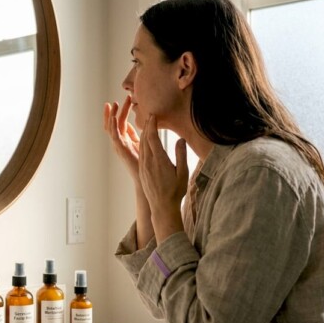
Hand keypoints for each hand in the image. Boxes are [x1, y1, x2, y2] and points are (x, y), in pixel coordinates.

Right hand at [103, 95, 140, 183]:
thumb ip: (145, 134)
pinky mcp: (121, 150)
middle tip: (118, 99)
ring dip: (111, 115)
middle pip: (114, 123)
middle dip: (116, 111)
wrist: (147, 179)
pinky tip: (113, 117)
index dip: (123, 111)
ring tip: (113, 104)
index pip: (122, 122)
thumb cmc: (148, 165)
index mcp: (127, 141)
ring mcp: (119, 146)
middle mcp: (121, 143)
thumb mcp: (146, 145)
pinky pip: (114, 136)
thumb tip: (149, 123)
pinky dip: (112, 126)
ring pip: (111, 128)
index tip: (128, 98)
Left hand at [138, 114, 188, 242]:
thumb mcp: (182, 173)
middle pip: (145, 139)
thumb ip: (181, 155)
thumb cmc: (175, 191)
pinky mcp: (141, 171)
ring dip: (143, 134)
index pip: (152, 138)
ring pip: (141, 146)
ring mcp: (143, 167)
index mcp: (159, 161)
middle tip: (149, 115)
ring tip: (147, 124)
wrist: (162, 207)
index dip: (152, 125)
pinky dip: (141, 143)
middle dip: (147, 126)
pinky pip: (140, 153)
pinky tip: (144, 140)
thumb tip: (180, 139)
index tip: (153, 115)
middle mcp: (148, 162)